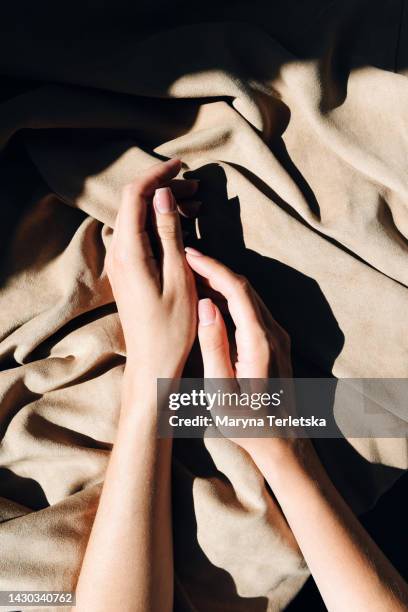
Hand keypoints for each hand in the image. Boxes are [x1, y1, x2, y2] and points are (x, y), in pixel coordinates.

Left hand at [106, 159, 197, 383]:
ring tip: (196, 204)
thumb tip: (163, 195)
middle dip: (165, 189)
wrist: (153, 361)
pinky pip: (139, 234)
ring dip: (164, 206)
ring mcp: (120, 261)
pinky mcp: (127, 270)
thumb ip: (169, 233)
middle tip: (197, 190)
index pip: (135, 196)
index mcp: (129, 251)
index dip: (157, 175)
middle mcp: (118, 252)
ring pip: (138, 218)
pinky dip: (159, 223)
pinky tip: (182, 227)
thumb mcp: (178, 276)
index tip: (182, 165)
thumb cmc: (171, 326)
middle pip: (135, 204)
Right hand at [185, 247, 293, 450]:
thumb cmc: (247, 422)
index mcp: (259, 341)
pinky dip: (232, 297)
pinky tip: (213, 299)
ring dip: (223, 282)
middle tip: (186, 260)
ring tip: (194, 275)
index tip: (190, 255)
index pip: (237, 289)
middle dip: (215, 269)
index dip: (213, 268)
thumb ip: (214, 346)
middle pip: (245, 287)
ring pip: (250, 296)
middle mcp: (274, 333)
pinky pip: (253, 309)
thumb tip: (206, 306)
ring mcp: (279, 337)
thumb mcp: (221, 390)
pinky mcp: (277, 343)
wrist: (282, 441)